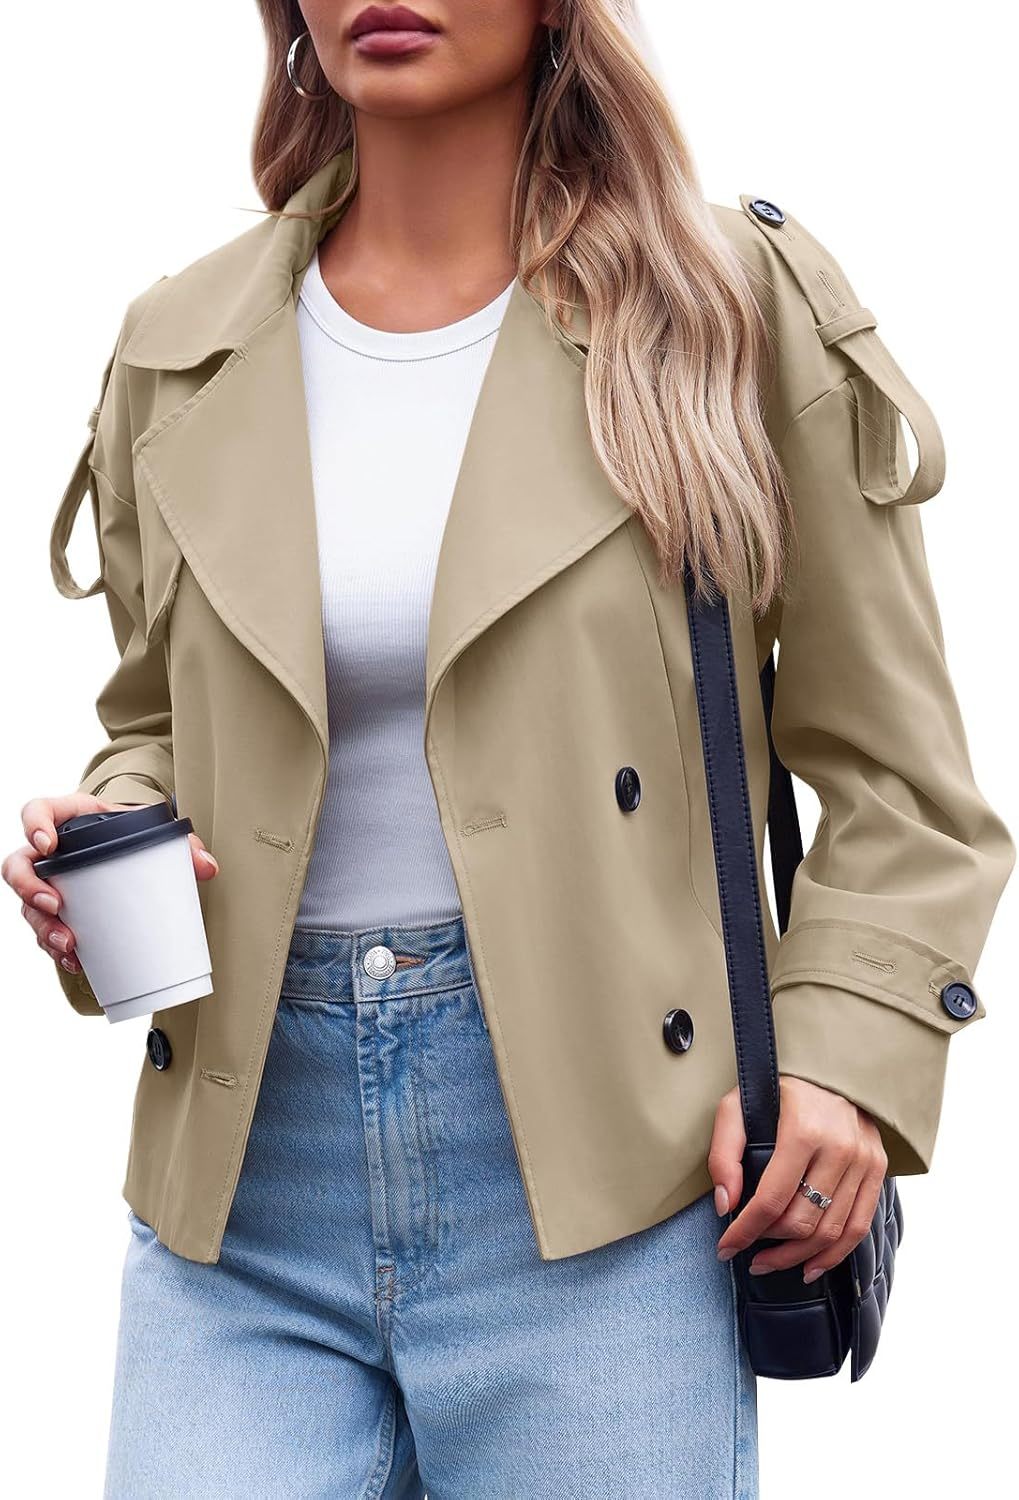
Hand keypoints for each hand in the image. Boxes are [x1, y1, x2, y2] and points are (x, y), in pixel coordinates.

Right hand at [3, 793, 218, 977]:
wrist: (135, 848)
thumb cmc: (135, 835)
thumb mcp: (155, 830)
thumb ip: (183, 844)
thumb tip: (208, 867)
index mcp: (70, 819)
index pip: (37, 812)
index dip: (34, 825)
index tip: (48, 845)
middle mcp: (52, 852)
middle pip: (19, 866)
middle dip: (30, 888)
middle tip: (55, 905)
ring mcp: (51, 883)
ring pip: (29, 906)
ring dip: (44, 928)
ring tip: (69, 944)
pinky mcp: (59, 911)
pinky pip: (47, 931)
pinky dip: (58, 948)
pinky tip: (76, 961)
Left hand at [708, 1075, 887, 1284]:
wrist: (828, 1066)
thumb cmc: (777, 1087)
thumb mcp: (737, 1106)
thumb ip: (724, 1153)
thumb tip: (726, 1204)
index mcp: (804, 1130)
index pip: (772, 1199)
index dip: (745, 1231)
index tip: (726, 1247)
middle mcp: (840, 1148)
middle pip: (803, 1221)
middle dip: (769, 1246)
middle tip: (748, 1254)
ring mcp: (864, 1160)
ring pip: (831, 1231)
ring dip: (797, 1257)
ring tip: (771, 1263)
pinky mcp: (877, 1169)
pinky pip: (859, 1225)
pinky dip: (834, 1253)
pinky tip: (810, 1265)